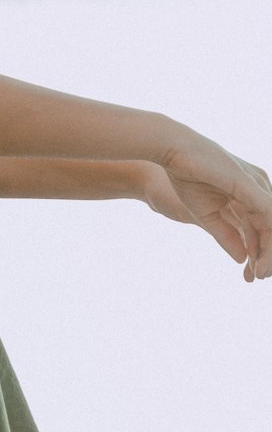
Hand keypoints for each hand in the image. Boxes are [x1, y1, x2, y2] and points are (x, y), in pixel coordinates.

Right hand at [156, 128, 271, 281]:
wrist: (170, 154)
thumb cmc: (185, 177)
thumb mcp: (207, 215)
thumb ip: (225, 235)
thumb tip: (241, 259)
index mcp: (248, 192)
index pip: (261, 227)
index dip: (258, 253)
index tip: (250, 276)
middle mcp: (258, 188)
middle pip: (269, 228)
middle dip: (266, 255)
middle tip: (256, 277)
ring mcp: (257, 185)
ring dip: (269, 252)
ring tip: (259, 273)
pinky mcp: (250, 185)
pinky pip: (269, 217)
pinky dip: (268, 240)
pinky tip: (261, 257)